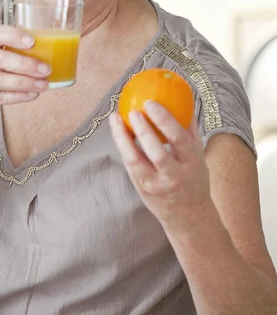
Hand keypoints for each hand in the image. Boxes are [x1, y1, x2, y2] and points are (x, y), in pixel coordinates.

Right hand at [0, 25, 50, 130]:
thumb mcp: (0, 65)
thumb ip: (17, 56)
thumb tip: (50, 52)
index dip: (13, 35)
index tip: (32, 42)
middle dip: (25, 64)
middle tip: (46, 70)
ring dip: (24, 82)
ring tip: (43, 85)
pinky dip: (17, 97)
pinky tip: (32, 95)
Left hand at [109, 101, 212, 230]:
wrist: (189, 216)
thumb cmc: (193, 177)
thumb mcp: (198, 155)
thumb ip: (189, 129)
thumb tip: (182, 97)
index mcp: (192, 162)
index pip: (179, 139)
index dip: (164, 120)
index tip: (151, 102)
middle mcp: (175, 175)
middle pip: (157, 152)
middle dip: (144, 130)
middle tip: (133, 111)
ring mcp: (156, 185)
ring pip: (136, 160)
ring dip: (124, 138)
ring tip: (116, 118)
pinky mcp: (142, 189)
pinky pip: (129, 165)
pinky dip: (122, 147)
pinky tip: (117, 131)